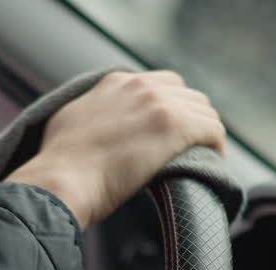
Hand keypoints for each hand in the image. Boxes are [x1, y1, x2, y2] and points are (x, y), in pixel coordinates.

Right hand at [5, 70, 225, 228]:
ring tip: (203, 155)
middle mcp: (140, 86)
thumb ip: (89, 113)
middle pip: (186, 94)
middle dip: (191, 117)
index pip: (160, 84)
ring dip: (205, 132)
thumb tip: (92, 124)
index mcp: (116, 83)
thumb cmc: (59, 165)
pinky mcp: (176, 127)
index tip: (169, 130)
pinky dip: (216, 145)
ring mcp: (159, 104)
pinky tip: (213, 159)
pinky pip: (212, 130)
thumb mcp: (69, 121)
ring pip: (204, 110)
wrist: (60, 180)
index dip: (169, 107)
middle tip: (190, 145)